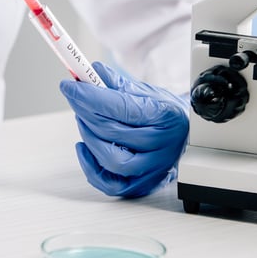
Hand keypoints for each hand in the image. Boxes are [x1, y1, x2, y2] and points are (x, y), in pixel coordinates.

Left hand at [59, 61, 189, 197]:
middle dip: (85, 111)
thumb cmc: (165, 113)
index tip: (70, 85)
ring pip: (109, 158)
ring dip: (88, 135)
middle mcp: (162, 146)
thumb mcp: (148, 92)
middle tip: (75, 96)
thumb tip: (93, 72)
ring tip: (85, 119)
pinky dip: (90, 165)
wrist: (186, 137)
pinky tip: (85, 146)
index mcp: (165, 117)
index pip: (120, 107)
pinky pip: (109, 183)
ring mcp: (153, 169)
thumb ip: (118, 83)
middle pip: (111, 132)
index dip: (90, 96)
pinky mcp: (142, 185)